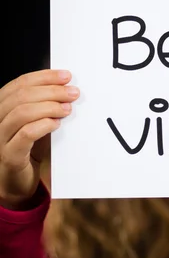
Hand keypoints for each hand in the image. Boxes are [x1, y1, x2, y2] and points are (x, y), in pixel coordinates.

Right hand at [0, 69, 78, 207]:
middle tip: (73, 93)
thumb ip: (43, 105)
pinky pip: (25, 135)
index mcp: (2, 107)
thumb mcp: (35, 122)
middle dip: (51, 91)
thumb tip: (66, 87)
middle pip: (21, 96)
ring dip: (49, 107)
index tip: (66, 76)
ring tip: (67, 109)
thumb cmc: (27, 148)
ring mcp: (0, 137)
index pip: (20, 84)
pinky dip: (43, 125)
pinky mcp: (9, 155)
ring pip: (21, 112)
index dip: (44, 77)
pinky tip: (56, 124)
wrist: (15, 181)